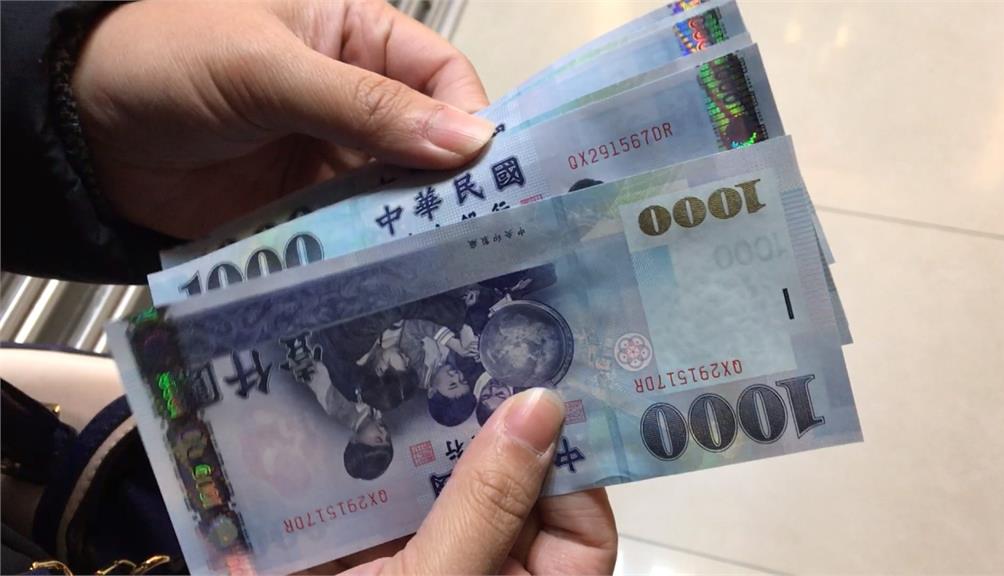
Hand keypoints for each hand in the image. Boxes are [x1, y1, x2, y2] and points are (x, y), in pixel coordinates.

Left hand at [73, 0, 493, 238]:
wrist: (84, 130)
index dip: (471, 117)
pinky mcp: (308, 212)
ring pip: (399, 195)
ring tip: (448, 263)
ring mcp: (333, 159)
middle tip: (484, 230)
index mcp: (357, 39)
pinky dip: (376, 255)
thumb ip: (365, 105)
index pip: (441, 75)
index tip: (492, 168)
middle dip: (452, 182)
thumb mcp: (269, 69)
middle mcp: (357, 101)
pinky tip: (397, 277)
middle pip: (429, 143)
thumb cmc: (169, 62)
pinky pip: (356, 234)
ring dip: (417, 226)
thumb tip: (469, 141)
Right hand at [322, 389, 617, 574]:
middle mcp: (476, 572)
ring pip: (437, 487)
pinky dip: (358, 460)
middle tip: (470, 352)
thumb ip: (488, 505)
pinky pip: (372, 497)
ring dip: (417, 436)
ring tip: (410, 363)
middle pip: (503, 493)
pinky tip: (345, 410)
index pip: (579, 532)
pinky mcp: (356, 553)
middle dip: (484, 432)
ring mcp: (415, 560)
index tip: (543, 404)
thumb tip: (544, 408)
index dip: (571, 469)